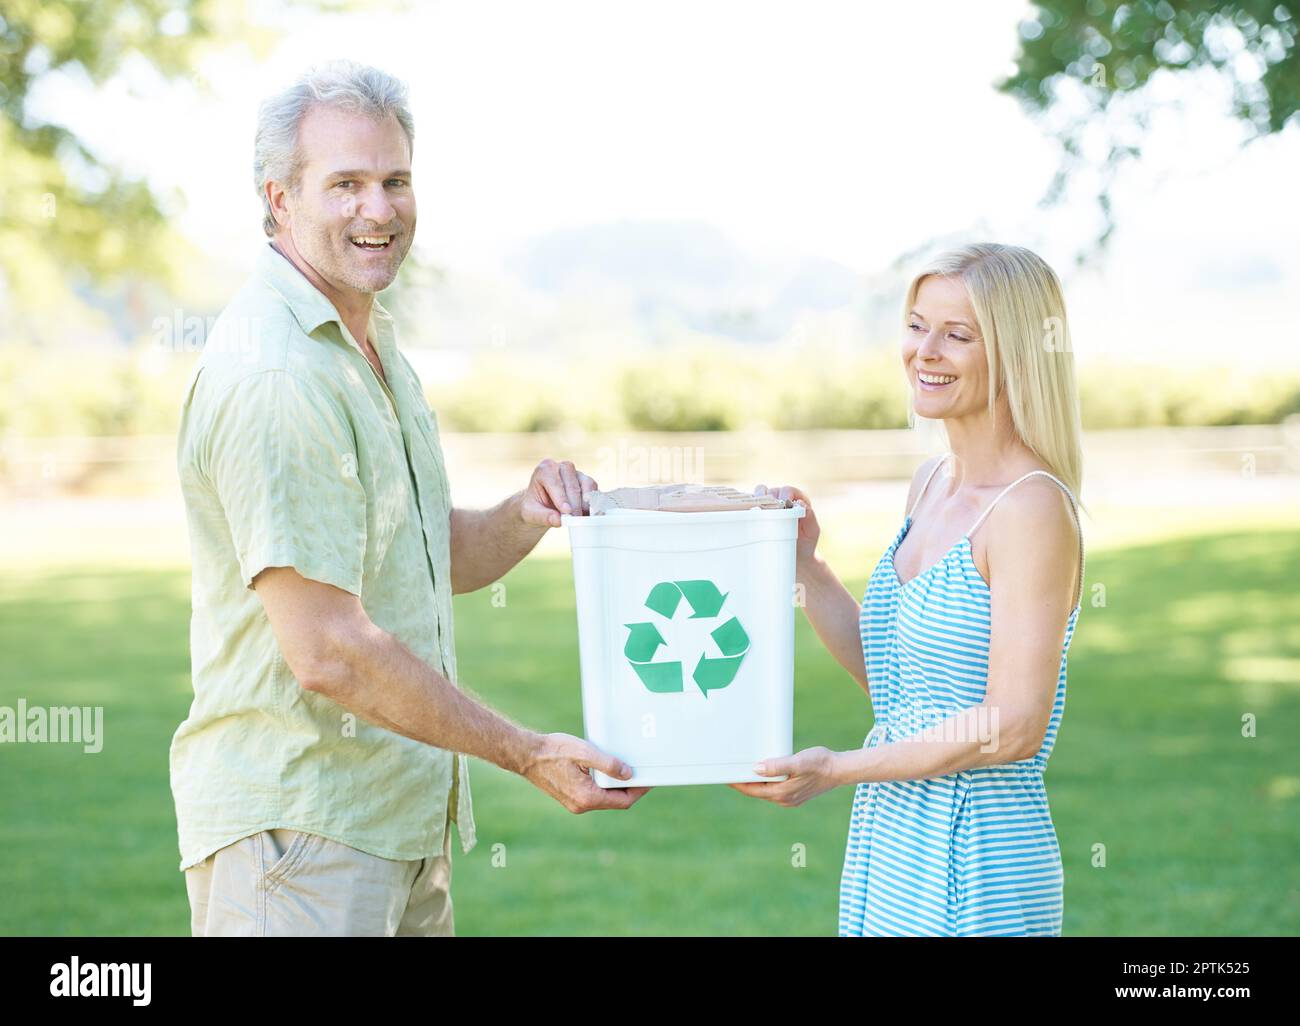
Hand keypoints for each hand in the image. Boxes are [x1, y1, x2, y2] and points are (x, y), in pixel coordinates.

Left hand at [521, 458, 596, 527]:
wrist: (542, 506)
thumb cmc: (535, 507)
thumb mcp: (532, 513)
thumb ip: (544, 516)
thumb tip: (558, 520)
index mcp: (544, 470)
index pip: (554, 482)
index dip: (561, 497)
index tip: (566, 511)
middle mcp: (562, 467)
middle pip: (571, 484)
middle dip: (574, 504)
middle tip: (574, 520)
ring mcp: (576, 473)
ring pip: (586, 484)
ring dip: (586, 503)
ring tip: (581, 517)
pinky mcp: (587, 481)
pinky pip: (594, 489)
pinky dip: (593, 502)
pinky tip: (588, 514)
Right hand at [521, 732, 651, 812]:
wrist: (525, 755)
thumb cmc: (553, 751)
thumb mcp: (584, 752)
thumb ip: (608, 764)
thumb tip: (629, 774)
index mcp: (587, 797)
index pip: (623, 801)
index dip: (640, 790)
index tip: (650, 779)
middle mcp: (581, 805)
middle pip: (615, 801)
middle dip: (630, 788)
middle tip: (642, 772)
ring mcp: (574, 803)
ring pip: (604, 798)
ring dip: (617, 786)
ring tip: (627, 769)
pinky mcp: (570, 797)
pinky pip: (594, 794)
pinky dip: (604, 785)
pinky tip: (607, 771)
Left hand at [728, 746, 843, 807]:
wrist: (840, 770)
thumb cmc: (820, 763)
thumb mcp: (798, 762)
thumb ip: (777, 766)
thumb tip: (756, 768)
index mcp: (781, 793)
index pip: (751, 790)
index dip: (737, 782)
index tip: (724, 775)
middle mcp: (783, 800)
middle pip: (756, 792)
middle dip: (743, 782)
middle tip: (729, 771)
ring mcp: (790, 799)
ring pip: (765, 791)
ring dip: (754, 783)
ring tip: (742, 771)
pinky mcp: (795, 795)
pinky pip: (774, 790)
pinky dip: (765, 783)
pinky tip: (763, 774)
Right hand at [753, 483, 819, 563]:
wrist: (796, 557)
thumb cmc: (806, 543)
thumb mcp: (812, 531)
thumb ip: (810, 516)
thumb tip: (799, 504)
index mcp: (797, 499)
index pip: (787, 490)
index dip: (784, 496)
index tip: (784, 507)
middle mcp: (782, 499)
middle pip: (771, 491)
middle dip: (769, 500)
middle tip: (770, 513)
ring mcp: (770, 506)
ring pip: (759, 495)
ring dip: (757, 502)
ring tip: (759, 514)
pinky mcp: (759, 513)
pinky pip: (751, 505)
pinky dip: (749, 508)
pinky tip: (751, 517)